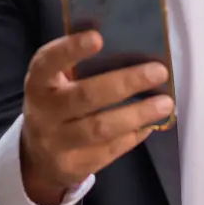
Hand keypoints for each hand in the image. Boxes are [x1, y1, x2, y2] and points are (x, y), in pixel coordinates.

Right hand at [19, 30, 173, 204]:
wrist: (38, 155)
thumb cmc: (60, 102)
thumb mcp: (59, 82)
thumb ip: (84, 67)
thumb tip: (135, 49)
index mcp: (39, 82)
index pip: (49, 62)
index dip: (71, 49)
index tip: (98, 37)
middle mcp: (43, 112)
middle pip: (85, 96)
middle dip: (125, 83)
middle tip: (159, 71)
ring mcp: (55, 143)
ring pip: (100, 128)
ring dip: (137, 114)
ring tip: (165, 103)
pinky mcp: (72, 167)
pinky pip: (109, 150)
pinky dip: (134, 135)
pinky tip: (151, 123)